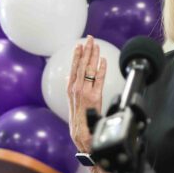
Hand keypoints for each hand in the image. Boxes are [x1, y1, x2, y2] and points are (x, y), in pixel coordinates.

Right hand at [66, 36, 106, 152]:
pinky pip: (99, 80)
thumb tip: (70, 75)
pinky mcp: (95, 97)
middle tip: (90, 39)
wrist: (81, 133)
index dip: (77, 54)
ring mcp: (85, 92)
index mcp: (70, 88)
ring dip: (93, 56)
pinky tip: (103, 60)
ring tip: (96, 45)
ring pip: (89, 69)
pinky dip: (101, 69)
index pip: (74, 67)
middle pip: (82, 65)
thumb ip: (71, 86)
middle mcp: (76, 88)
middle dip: (86, 50)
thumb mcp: (71, 101)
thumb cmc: (78, 117)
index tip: (80, 44)